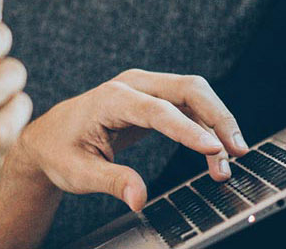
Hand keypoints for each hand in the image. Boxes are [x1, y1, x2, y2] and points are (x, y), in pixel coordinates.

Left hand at [8, 69, 247, 210]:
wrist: (48, 138)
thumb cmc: (59, 151)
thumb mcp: (78, 172)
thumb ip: (111, 182)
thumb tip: (139, 199)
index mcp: (110, 99)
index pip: (158, 111)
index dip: (189, 130)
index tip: (214, 149)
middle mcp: (131, 85)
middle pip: (188, 89)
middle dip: (218, 118)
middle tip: (237, 151)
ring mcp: (144, 88)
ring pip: (194, 95)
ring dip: (217, 124)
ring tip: (228, 162)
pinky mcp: (153, 99)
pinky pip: (188, 107)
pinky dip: (206, 127)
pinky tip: (215, 153)